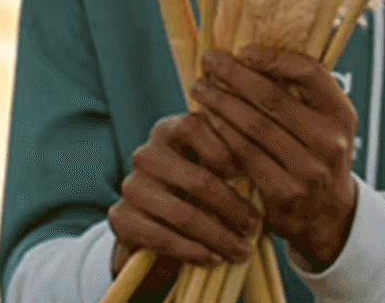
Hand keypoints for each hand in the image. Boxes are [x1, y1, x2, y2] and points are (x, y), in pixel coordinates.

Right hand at [108, 111, 259, 282]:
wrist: (154, 227)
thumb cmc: (194, 192)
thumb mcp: (208, 168)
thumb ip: (228, 160)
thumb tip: (264, 166)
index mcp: (168, 129)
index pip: (195, 125)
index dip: (225, 148)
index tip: (250, 172)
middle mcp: (146, 154)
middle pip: (196, 178)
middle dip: (232, 207)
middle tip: (255, 226)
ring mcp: (130, 186)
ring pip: (183, 214)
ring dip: (218, 236)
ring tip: (241, 250)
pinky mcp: (120, 218)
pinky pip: (162, 238)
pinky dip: (193, 251)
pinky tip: (213, 259)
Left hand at [192, 47, 358, 268]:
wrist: (327, 216)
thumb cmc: (316, 153)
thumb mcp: (325, 122)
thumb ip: (302, 92)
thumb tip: (252, 52)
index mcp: (341, 114)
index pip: (310, 73)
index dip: (274, 59)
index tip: (242, 50)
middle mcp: (329, 141)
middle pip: (274, 99)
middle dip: (235, 76)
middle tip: (208, 61)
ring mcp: (308, 170)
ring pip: (254, 127)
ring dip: (221, 103)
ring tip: (199, 89)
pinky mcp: (284, 193)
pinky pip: (245, 155)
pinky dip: (223, 133)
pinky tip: (207, 120)